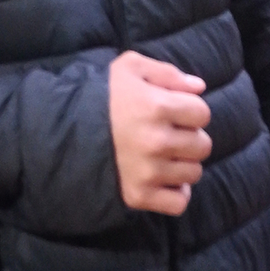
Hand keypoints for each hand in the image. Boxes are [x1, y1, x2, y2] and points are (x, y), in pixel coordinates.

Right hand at [108, 50, 211, 215]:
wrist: (67, 129)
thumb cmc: (104, 94)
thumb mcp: (131, 67)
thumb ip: (168, 73)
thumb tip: (199, 87)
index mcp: (157, 106)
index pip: (202, 113)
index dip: (192, 109)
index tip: (177, 110)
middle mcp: (157, 141)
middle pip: (202, 145)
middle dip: (190, 136)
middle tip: (171, 132)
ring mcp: (149, 172)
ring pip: (193, 172)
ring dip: (184, 163)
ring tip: (164, 153)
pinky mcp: (139, 196)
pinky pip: (179, 203)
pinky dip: (177, 192)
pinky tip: (165, 178)